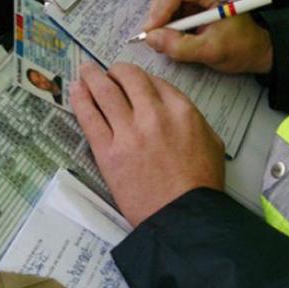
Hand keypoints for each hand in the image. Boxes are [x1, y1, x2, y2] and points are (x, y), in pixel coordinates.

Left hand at [70, 61, 224, 226]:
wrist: (183, 216)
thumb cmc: (201, 184)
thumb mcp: (212, 143)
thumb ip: (195, 120)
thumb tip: (176, 112)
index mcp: (182, 110)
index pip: (154, 81)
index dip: (140, 78)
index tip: (131, 81)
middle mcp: (154, 114)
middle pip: (128, 78)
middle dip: (116, 71)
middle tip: (108, 73)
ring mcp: (128, 132)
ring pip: (104, 91)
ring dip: (92, 76)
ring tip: (86, 71)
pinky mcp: (108, 152)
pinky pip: (89, 117)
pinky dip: (80, 99)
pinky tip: (76, 90)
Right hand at [143, 0, 272, 73]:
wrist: (254, 50)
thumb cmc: (241, 48)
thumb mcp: (211, 51)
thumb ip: (181, 46)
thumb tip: (151, 38)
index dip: (160, 8)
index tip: (151, 30)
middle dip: (158, 14)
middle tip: (155, 38)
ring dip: (162, 19)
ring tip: (166, 40)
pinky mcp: (193, 0)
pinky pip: (171, 6)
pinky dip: (167, 22)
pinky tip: (172, 36)